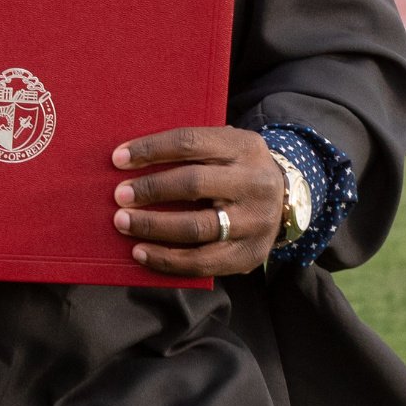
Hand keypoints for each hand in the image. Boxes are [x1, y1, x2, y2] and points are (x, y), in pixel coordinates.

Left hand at [110, 127, 285, 276]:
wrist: (287, 200)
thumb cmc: (237, 169)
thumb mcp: (226, 147)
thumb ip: (191, 150)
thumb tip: (131, 158)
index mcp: (244, 147)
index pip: (191, 143)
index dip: (151, 149)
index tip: (118, 158)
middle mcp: (255, 183)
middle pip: (193, 184)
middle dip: (151, 190)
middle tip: (120, 195)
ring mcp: (255, 222)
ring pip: (197, 228)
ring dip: (153, 226)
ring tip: (123, 223)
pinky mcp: (249, 255)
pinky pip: (203, 262)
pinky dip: (167, 259)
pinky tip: (140, 252)